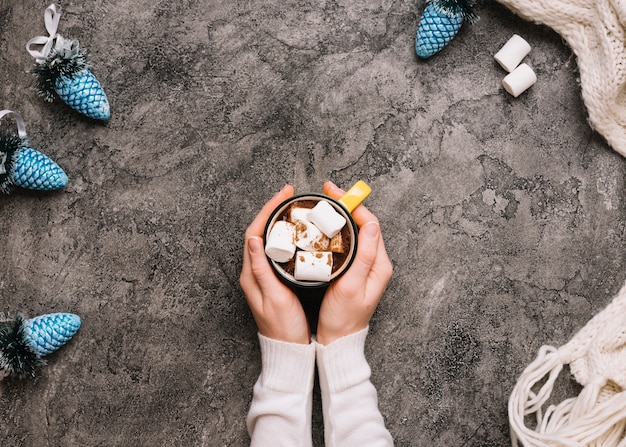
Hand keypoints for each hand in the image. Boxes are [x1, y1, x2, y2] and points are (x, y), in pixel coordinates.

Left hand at [240, 185, 310, 343]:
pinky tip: (294, 232)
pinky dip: (282, 235)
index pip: (255, 232)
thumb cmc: (283, 328)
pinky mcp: (270, 280)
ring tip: (292, 208)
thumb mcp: (275, 298)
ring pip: (266, 239)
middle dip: (273, 210)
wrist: (287, 350)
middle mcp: (252, 272)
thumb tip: (253, 240)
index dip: (269, 211)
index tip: (284, 196)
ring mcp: (261, 275)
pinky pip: (274, 249)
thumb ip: (263, 270)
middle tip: (290, 195)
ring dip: (277, 220)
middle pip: (258, 231)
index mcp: (251, 274)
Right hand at [316, 181, 392, 344]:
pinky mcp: (356, 270)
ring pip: (356, 232)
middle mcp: (376, 262)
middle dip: (346, 205)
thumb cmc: (343, 318)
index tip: (334, 193)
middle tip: (326, 192)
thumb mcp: (351, 287)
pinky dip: (338, 229)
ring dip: (342, 215)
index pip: (370, 224)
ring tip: (324, 204)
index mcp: (379, 264)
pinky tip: (326, 227)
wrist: (339, 340)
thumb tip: (371, 225)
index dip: (352, 205)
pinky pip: (350, 242)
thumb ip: (364, 256)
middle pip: (364, 224)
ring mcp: (367, 266)